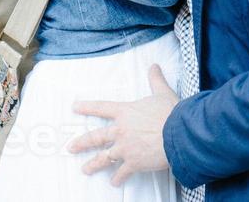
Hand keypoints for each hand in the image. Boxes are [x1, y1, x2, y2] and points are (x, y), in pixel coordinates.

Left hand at [68, 64, 177, 185]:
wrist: (178, 134)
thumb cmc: (171, 113)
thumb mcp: (162, 92)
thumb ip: (155, 80)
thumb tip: (154, 67)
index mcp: (125, 112)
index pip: (101, 107)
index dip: (87, 107)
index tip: (74, 108)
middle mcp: (120, 130)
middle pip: (96, 137)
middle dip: (81, 143)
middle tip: (71, 147)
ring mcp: (125, 148)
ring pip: (103, 158)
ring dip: (93, 165)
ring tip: (85, 169)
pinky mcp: (133, 163)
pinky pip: (122, 173)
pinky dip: (118, 178)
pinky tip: (114, 182)